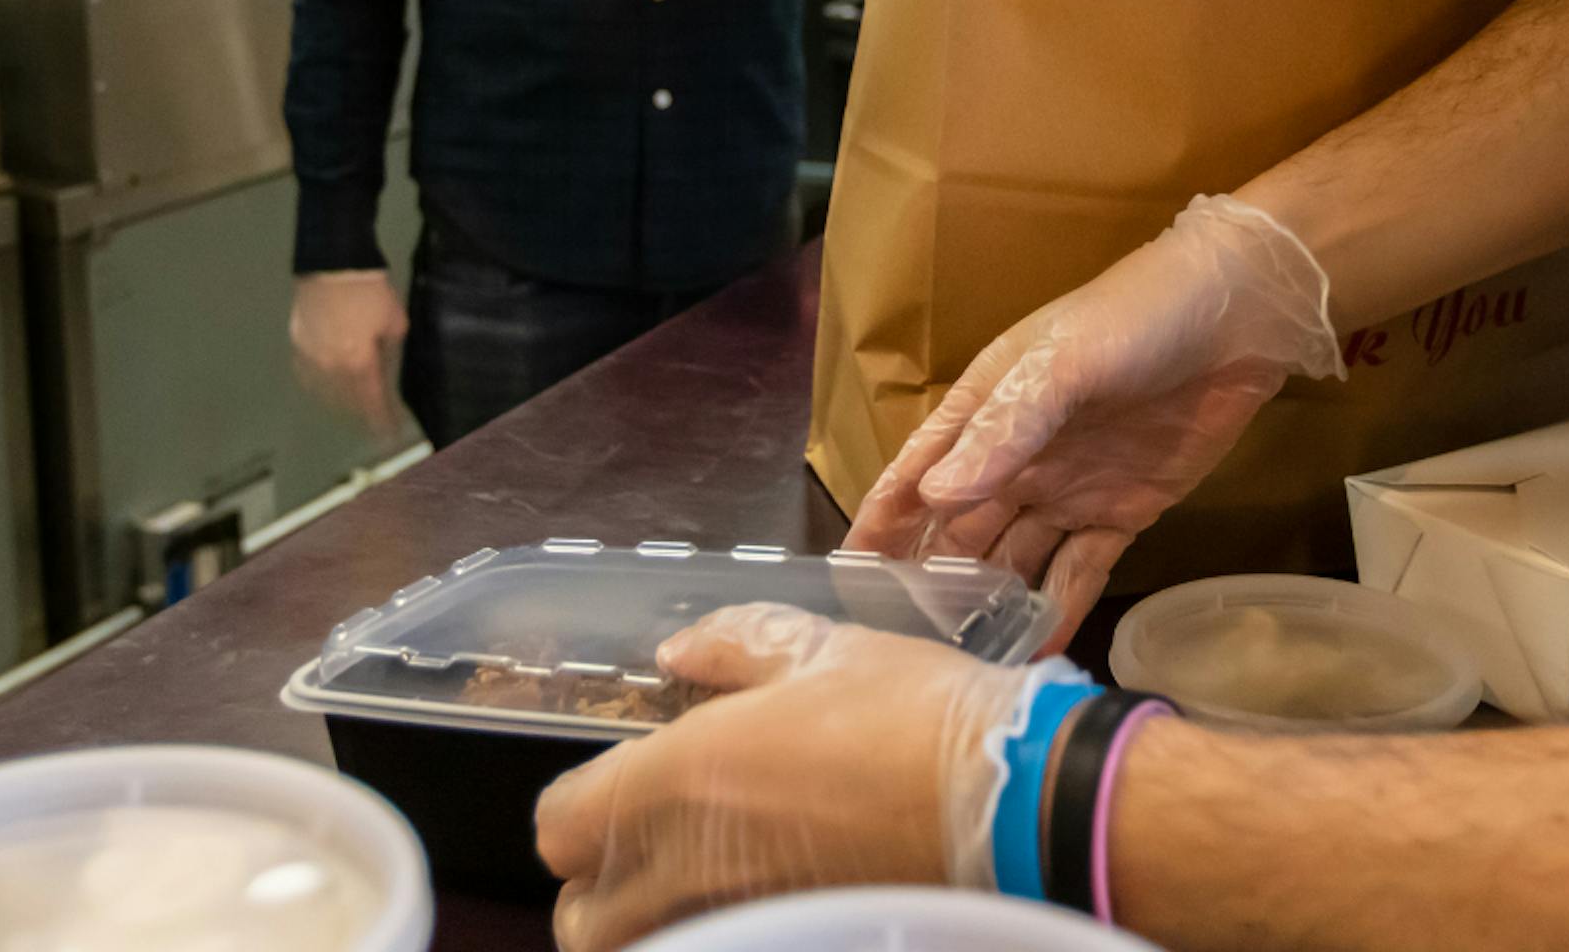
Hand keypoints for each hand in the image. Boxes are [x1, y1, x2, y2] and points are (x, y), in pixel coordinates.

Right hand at [287, 269, 408, 432]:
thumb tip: (383, 368)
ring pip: (324, 393)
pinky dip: (318, 386)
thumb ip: (389, 352)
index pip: (372, 403)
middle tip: (373, 418)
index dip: (381, 421)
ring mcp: (310, 358)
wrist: (332, 264)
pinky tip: (325, 387)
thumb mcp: (394, 323)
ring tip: (351, 407)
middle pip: (347, 402)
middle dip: (361, 413)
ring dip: (340, 403)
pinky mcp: (297, 346)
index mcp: (359, 364)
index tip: (388, 436)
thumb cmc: (370, 292)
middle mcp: (332, 369)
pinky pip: (307, 376)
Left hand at [536, 603, 1068, 951]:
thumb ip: (735, 646)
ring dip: (651, 922)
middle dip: (597, 895)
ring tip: (694, 884)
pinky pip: (715, 943)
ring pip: (648, 945)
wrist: (1010, 801)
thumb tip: (680, 653)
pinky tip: (754, 900)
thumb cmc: (914, 715)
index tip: (613, 791)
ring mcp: (736, 915)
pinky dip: (713, 929)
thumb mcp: (823, 651)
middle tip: (637, 860)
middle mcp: (688, 867)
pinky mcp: (790, 938)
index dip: (577, 812)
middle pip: (584, 923)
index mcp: (679, 779)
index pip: (559, 827)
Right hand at [850, 195, 1340, 641]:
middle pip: (957, 530)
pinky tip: (1034, 652)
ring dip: (989, 605)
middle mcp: (1015, 458)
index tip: (846, 579)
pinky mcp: (1121, 513)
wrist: (1236, 318)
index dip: (881, 523)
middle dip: (929, 582)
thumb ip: (1003, 431)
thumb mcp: (1061, 365)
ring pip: (1012, 559)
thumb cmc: (1134, 320)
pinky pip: (1078, 571)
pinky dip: (1056, 609)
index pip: (916, 474)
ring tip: (961, 663)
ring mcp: (1068, 490)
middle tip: (901, 648)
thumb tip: (934, 499)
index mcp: (985, 411)